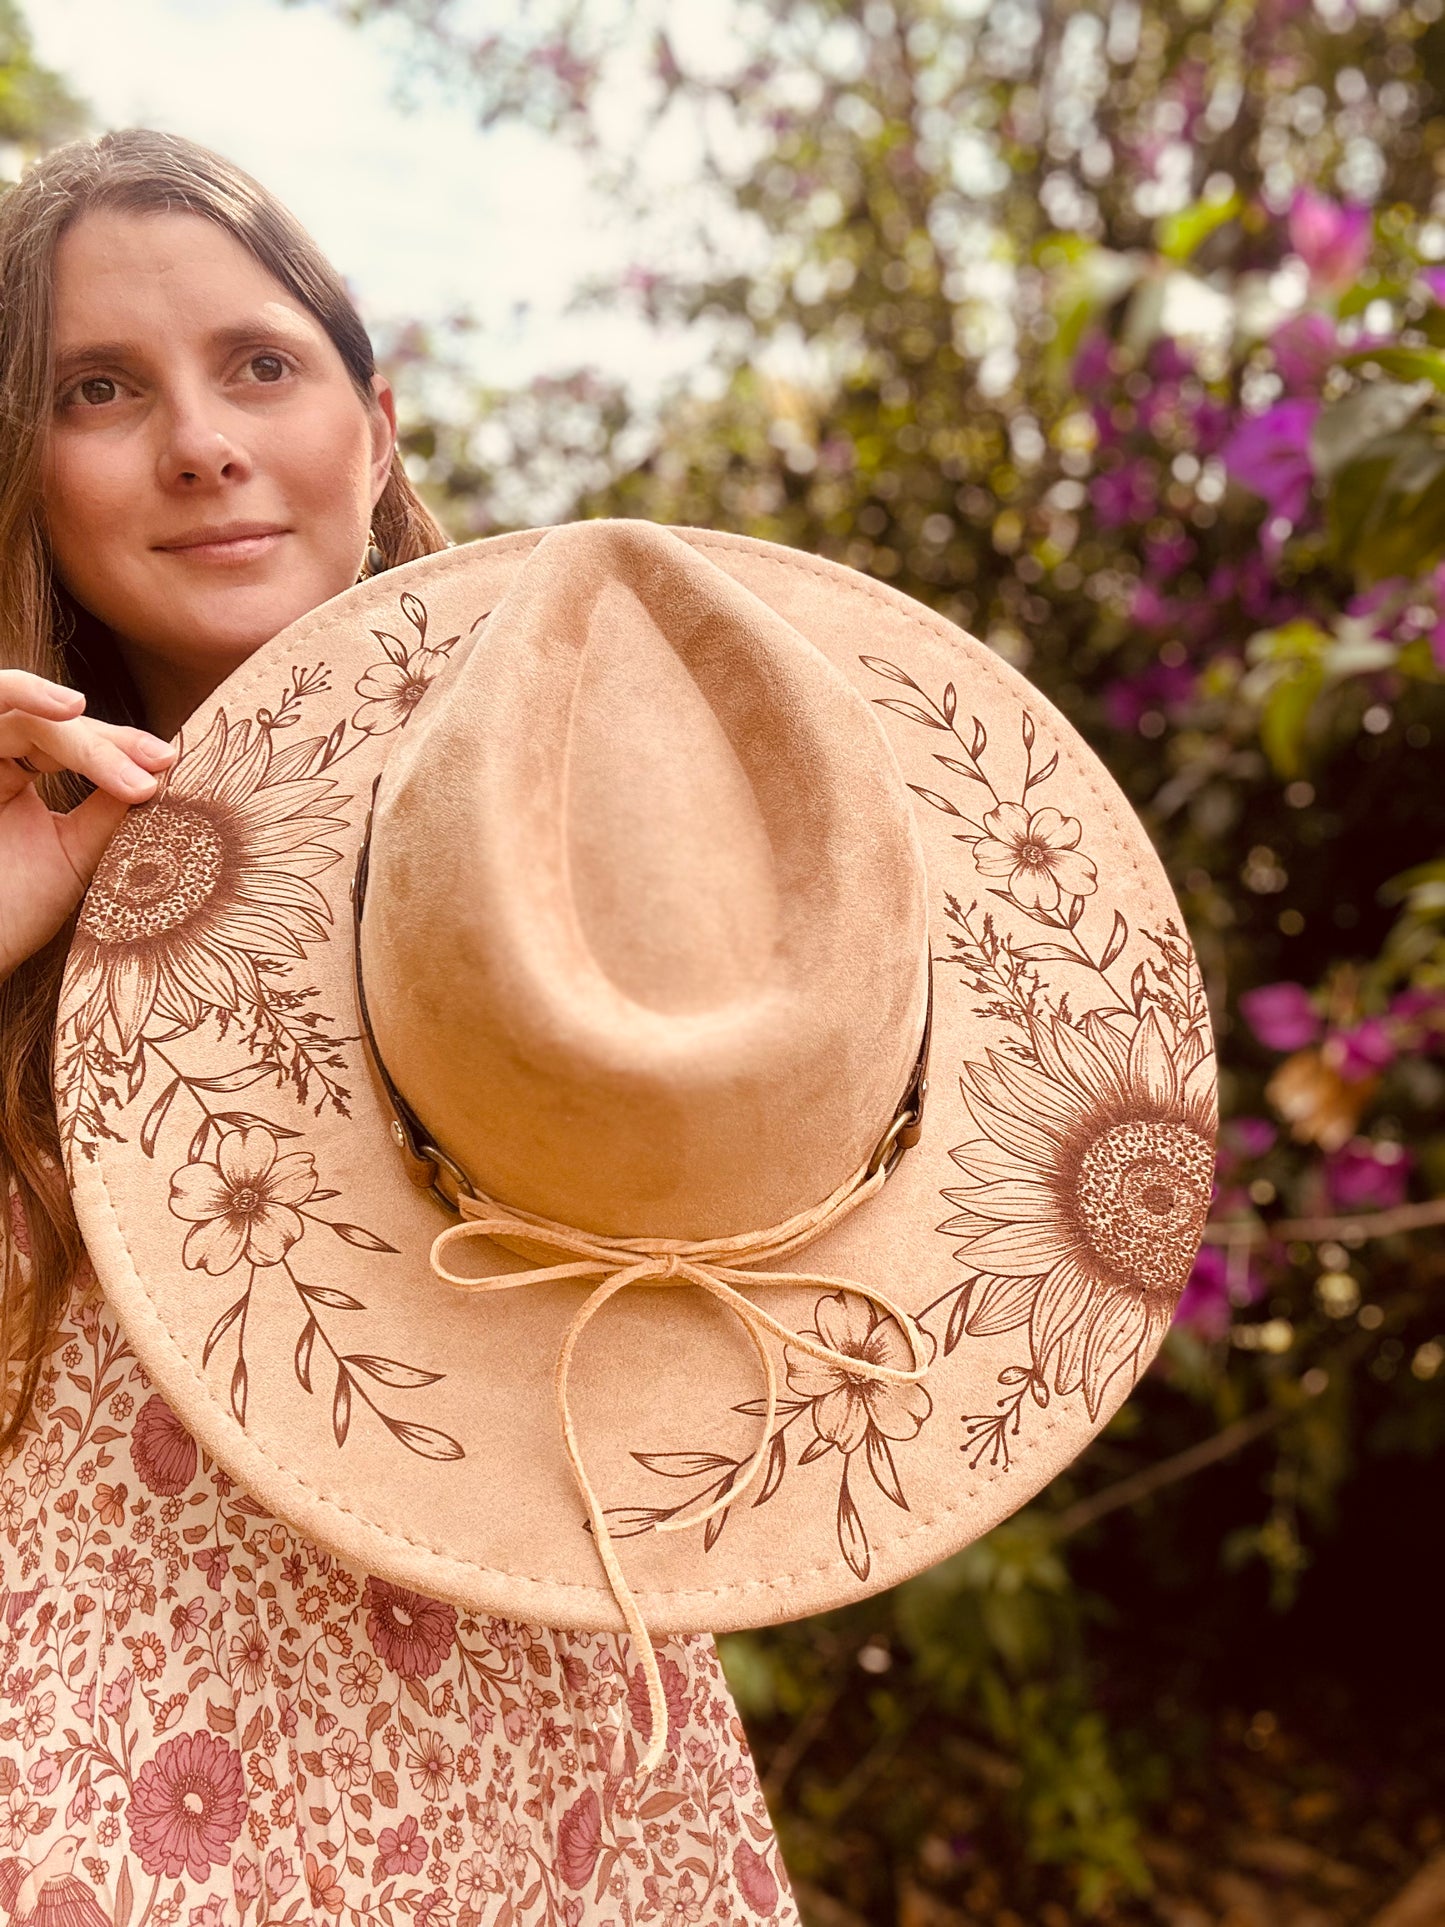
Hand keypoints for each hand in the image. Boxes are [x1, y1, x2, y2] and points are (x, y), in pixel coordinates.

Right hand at [0, 669, 177, 984]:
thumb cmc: (13, 910)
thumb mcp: (73, 853)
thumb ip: (109, 809)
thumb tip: (160, 770)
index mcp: (14, 772)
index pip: (70, 741)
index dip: (119, 747)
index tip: (166, 762)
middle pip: (49, 724)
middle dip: (104, 742)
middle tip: (154, 763)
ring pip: (19, 713)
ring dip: (57, 713)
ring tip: (93, 715)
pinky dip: (20, 696)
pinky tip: (65, 711)